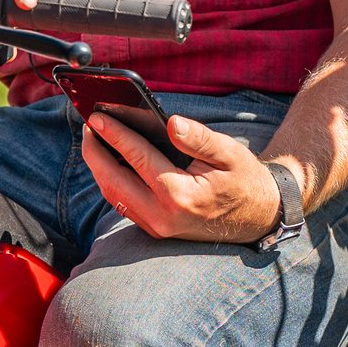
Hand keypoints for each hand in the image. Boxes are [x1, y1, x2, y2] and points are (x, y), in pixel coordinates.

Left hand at [81, 112, 287, 243]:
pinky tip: (110, 162)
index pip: (137, 158)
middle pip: (113, 181)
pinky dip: (112, 182)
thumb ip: (199, 137)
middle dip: (95, 152)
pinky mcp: (156, 230)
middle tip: (88, 124)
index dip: (115, 134)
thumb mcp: (230, 152)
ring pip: (114, 195)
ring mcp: (157, 227)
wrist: (259, 217)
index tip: (97, 116)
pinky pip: (123, 204)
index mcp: (180, 194)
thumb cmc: (245, 181)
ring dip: (99, 168)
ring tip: (94, 139)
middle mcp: (163, 215)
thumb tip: (170, 123)